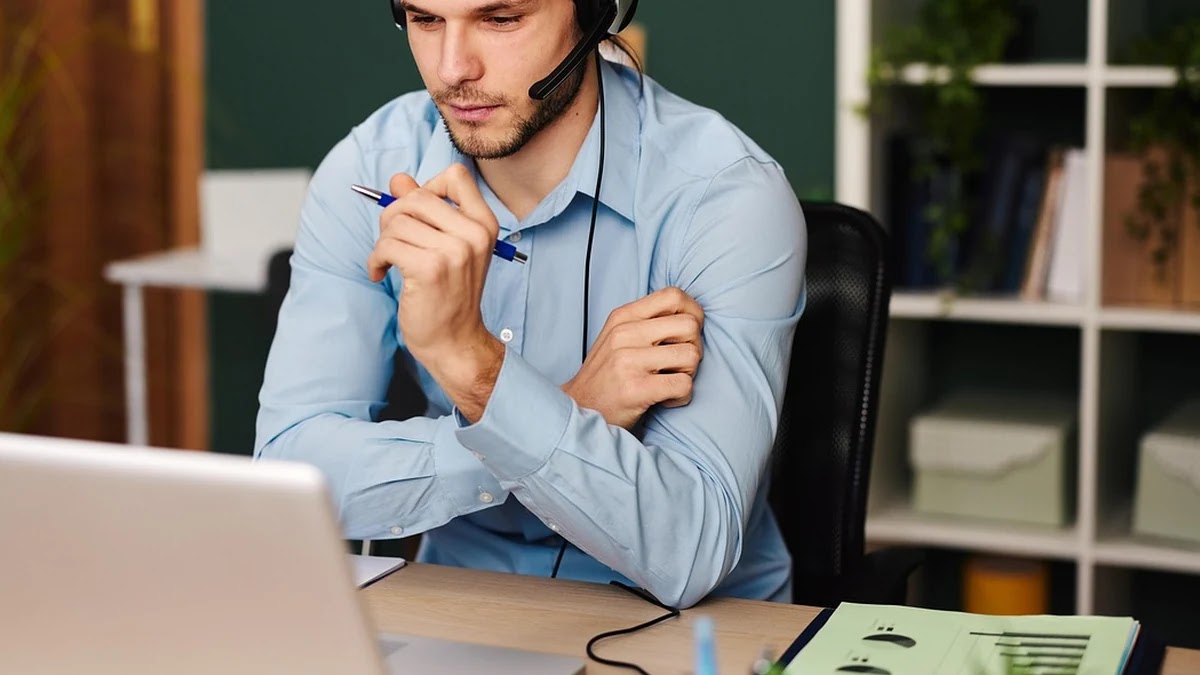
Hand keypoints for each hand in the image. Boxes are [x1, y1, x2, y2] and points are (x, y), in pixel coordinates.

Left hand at [366, 164, 503, 417]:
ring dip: (383, 242)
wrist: (454, 341)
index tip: (417, 215)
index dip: (427, 187)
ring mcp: (454, 251)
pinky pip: (387, 245)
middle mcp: (474, 234)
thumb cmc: (448, 295)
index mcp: (484, 224)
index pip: (455, 176)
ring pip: (396, 221)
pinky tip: (381, 274)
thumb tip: (398, 179)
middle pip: (417, 196)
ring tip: (388, 262)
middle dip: (393, 216)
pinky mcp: (430, 268)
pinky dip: (375, 259)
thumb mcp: (445, 246)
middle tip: (391, 241)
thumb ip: (424, 209)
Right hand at [562, 287, 704, 428]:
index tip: (687, 335)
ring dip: (688, 373)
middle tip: (678, 365)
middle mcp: (624, 334)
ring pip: (691, 355)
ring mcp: (628, 361)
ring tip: (669, 382)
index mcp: (623, 316)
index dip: (693, 313)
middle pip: (690, 325)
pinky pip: (684, 385)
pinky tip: (665, 399)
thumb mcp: (618, 337)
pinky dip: (682, 396)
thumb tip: (692, 314)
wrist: (578, 410)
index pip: (674, 296)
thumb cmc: (606, 375)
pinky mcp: (636, 389)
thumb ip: (648, 322)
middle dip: (694, 347)